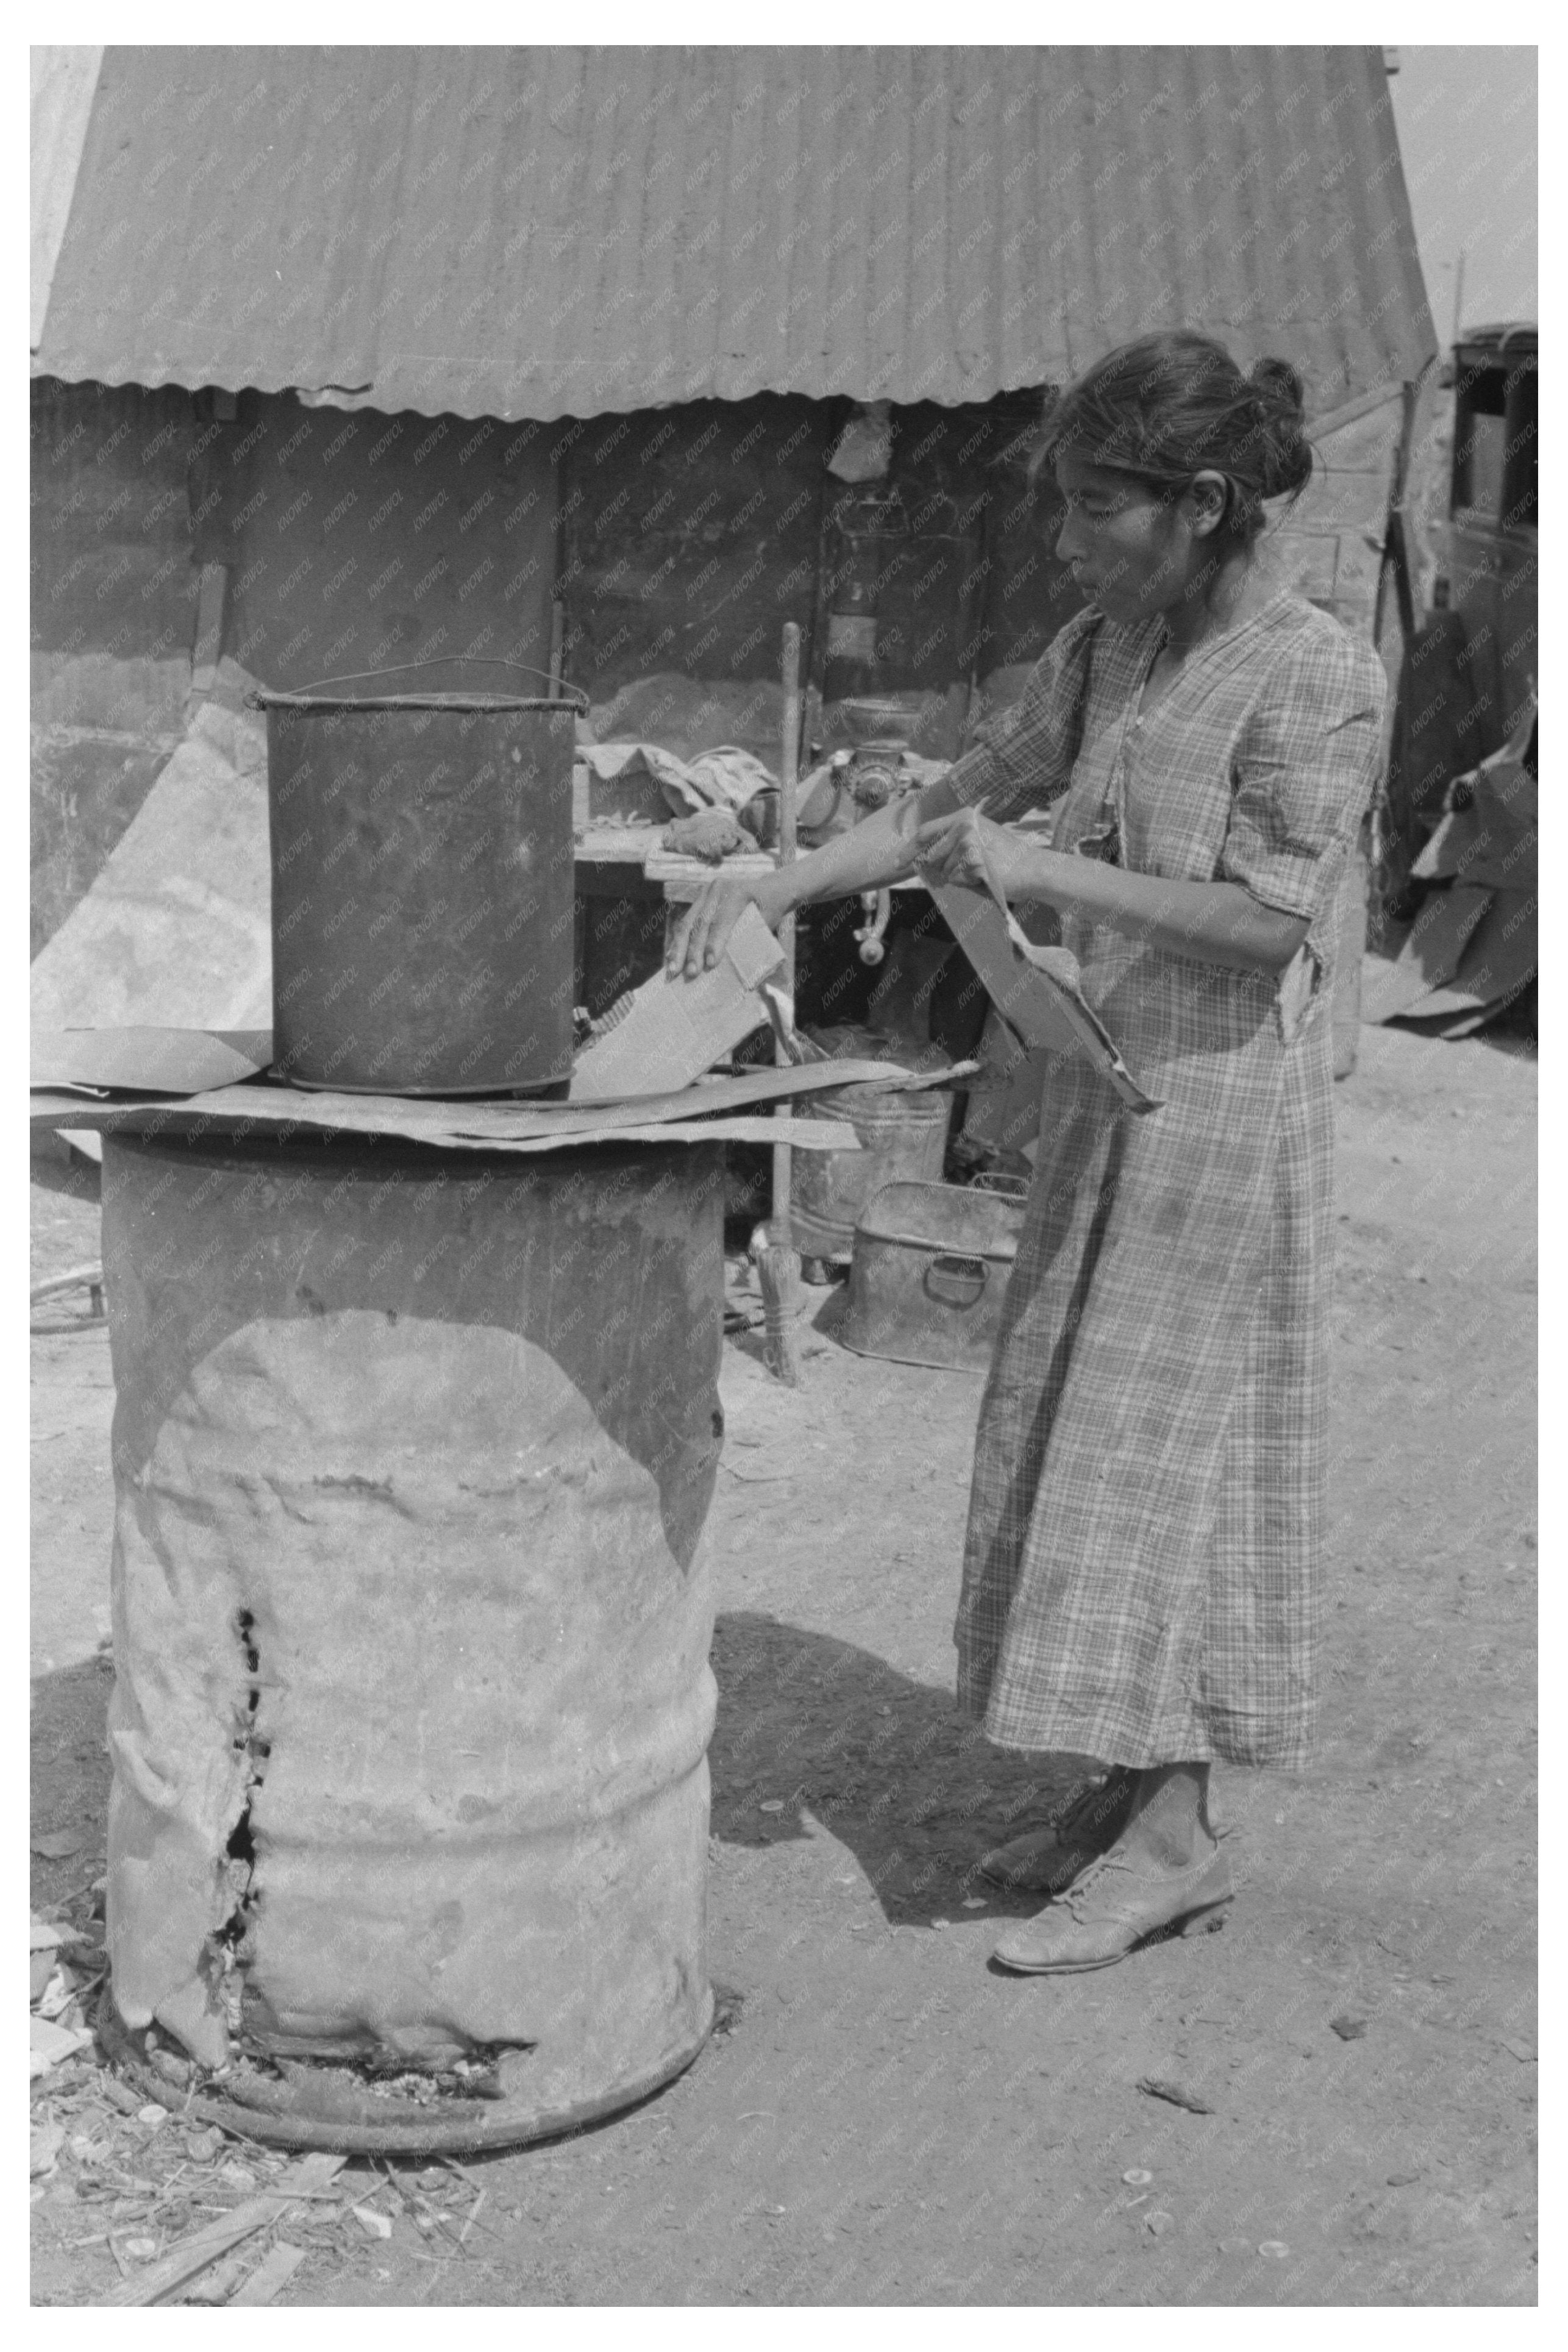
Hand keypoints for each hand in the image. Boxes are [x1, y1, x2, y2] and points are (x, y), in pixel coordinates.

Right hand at [666, 874, 781, 977]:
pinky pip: (685, 922)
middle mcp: (718, 889)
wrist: (768, 889)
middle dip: (694, 950)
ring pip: (688, 922)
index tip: (709, 964)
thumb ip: (753, 937)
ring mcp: (706, 893)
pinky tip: (670, 958)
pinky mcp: (699, 901)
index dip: (714, 942)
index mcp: (737, 892)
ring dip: (679, 949)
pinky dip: (678, 943)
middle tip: (691, 973)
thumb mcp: (768, 921)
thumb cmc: (771, 909)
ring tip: (673, 970)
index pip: (722, 919)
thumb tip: (738, 969)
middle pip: (701, 922)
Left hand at [913, 807, 1033, 896]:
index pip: (926, 832)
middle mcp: (964, 826)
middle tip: (965, 869)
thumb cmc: (1002, 856)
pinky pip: (956, 881)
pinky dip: (967, 883)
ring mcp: (969, 843)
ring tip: (979, 870)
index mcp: (963, 817)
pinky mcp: (975, 862)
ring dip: (957, 876)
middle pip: (932, 855)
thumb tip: (920, 857)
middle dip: (940, 869)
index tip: (897, 863)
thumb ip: (950, 842)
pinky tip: (983, 877)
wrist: (1031, 868)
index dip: (908, 849)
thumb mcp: (975, 838)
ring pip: (944, 870)